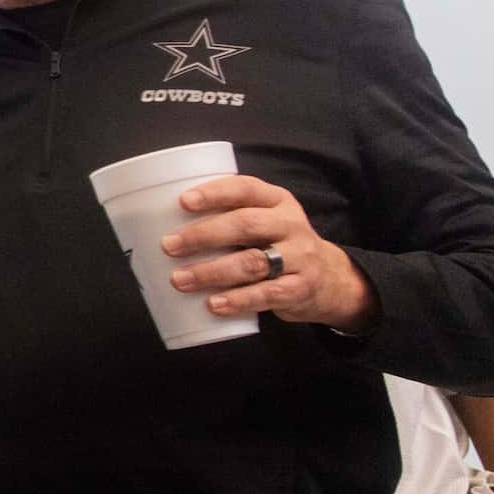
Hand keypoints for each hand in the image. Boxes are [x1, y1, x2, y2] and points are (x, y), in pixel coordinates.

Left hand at [161, 174, 376, 332]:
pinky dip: (238, 300)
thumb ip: (229, 218)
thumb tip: (162, 224)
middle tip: (169, 245)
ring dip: (212, 271)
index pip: (246, 189)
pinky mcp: (300, 288)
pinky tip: (214, 304)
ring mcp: (299, 257)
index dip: (215, 193)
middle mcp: (290, 224)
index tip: (183, 201)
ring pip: (253, 262)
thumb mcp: (264, 222)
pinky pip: (267, 294)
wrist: (332, 279)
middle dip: (203, 234)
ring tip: (179, 279)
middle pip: (246, 224)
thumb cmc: (278, 245)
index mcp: (277, 201)